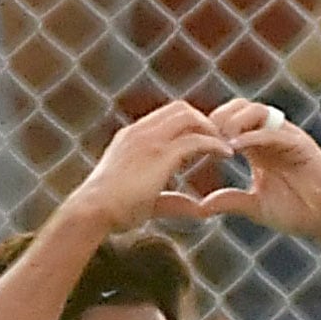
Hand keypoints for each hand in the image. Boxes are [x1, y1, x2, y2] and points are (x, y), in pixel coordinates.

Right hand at [69, 102, 233, 234]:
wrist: (92, 210)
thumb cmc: (112, 211)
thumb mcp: (145, 200)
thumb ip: (173, 200)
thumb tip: (198, 209)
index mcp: (131, 137)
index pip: (165, 116)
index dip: (188, 124)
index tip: (205, 139)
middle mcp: (141, 132)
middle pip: (180, 108)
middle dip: (204, 120)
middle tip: (221, 139)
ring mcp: (150, 140)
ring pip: (190, 117)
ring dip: (212, 128)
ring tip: (227, 144)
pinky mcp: (161, 154)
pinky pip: (195, 140)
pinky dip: (215, 144)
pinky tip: (227, 154)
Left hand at [153, 100, 320, 243]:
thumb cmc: (298, 212)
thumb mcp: (256, 206)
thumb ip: (230, 201)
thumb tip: (201, 207)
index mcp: (257, 147)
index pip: (229, 123)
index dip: (208, 128)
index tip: (189, 144)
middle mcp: (270, 136)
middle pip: (239, 108)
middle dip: (217, 117)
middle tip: (199, 137)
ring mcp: (286, 137)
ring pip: (255, 111)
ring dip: (233, 120)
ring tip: (216, 137)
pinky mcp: (300, 144)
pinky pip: (273, 132)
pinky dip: (253, 136)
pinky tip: (235, 146)